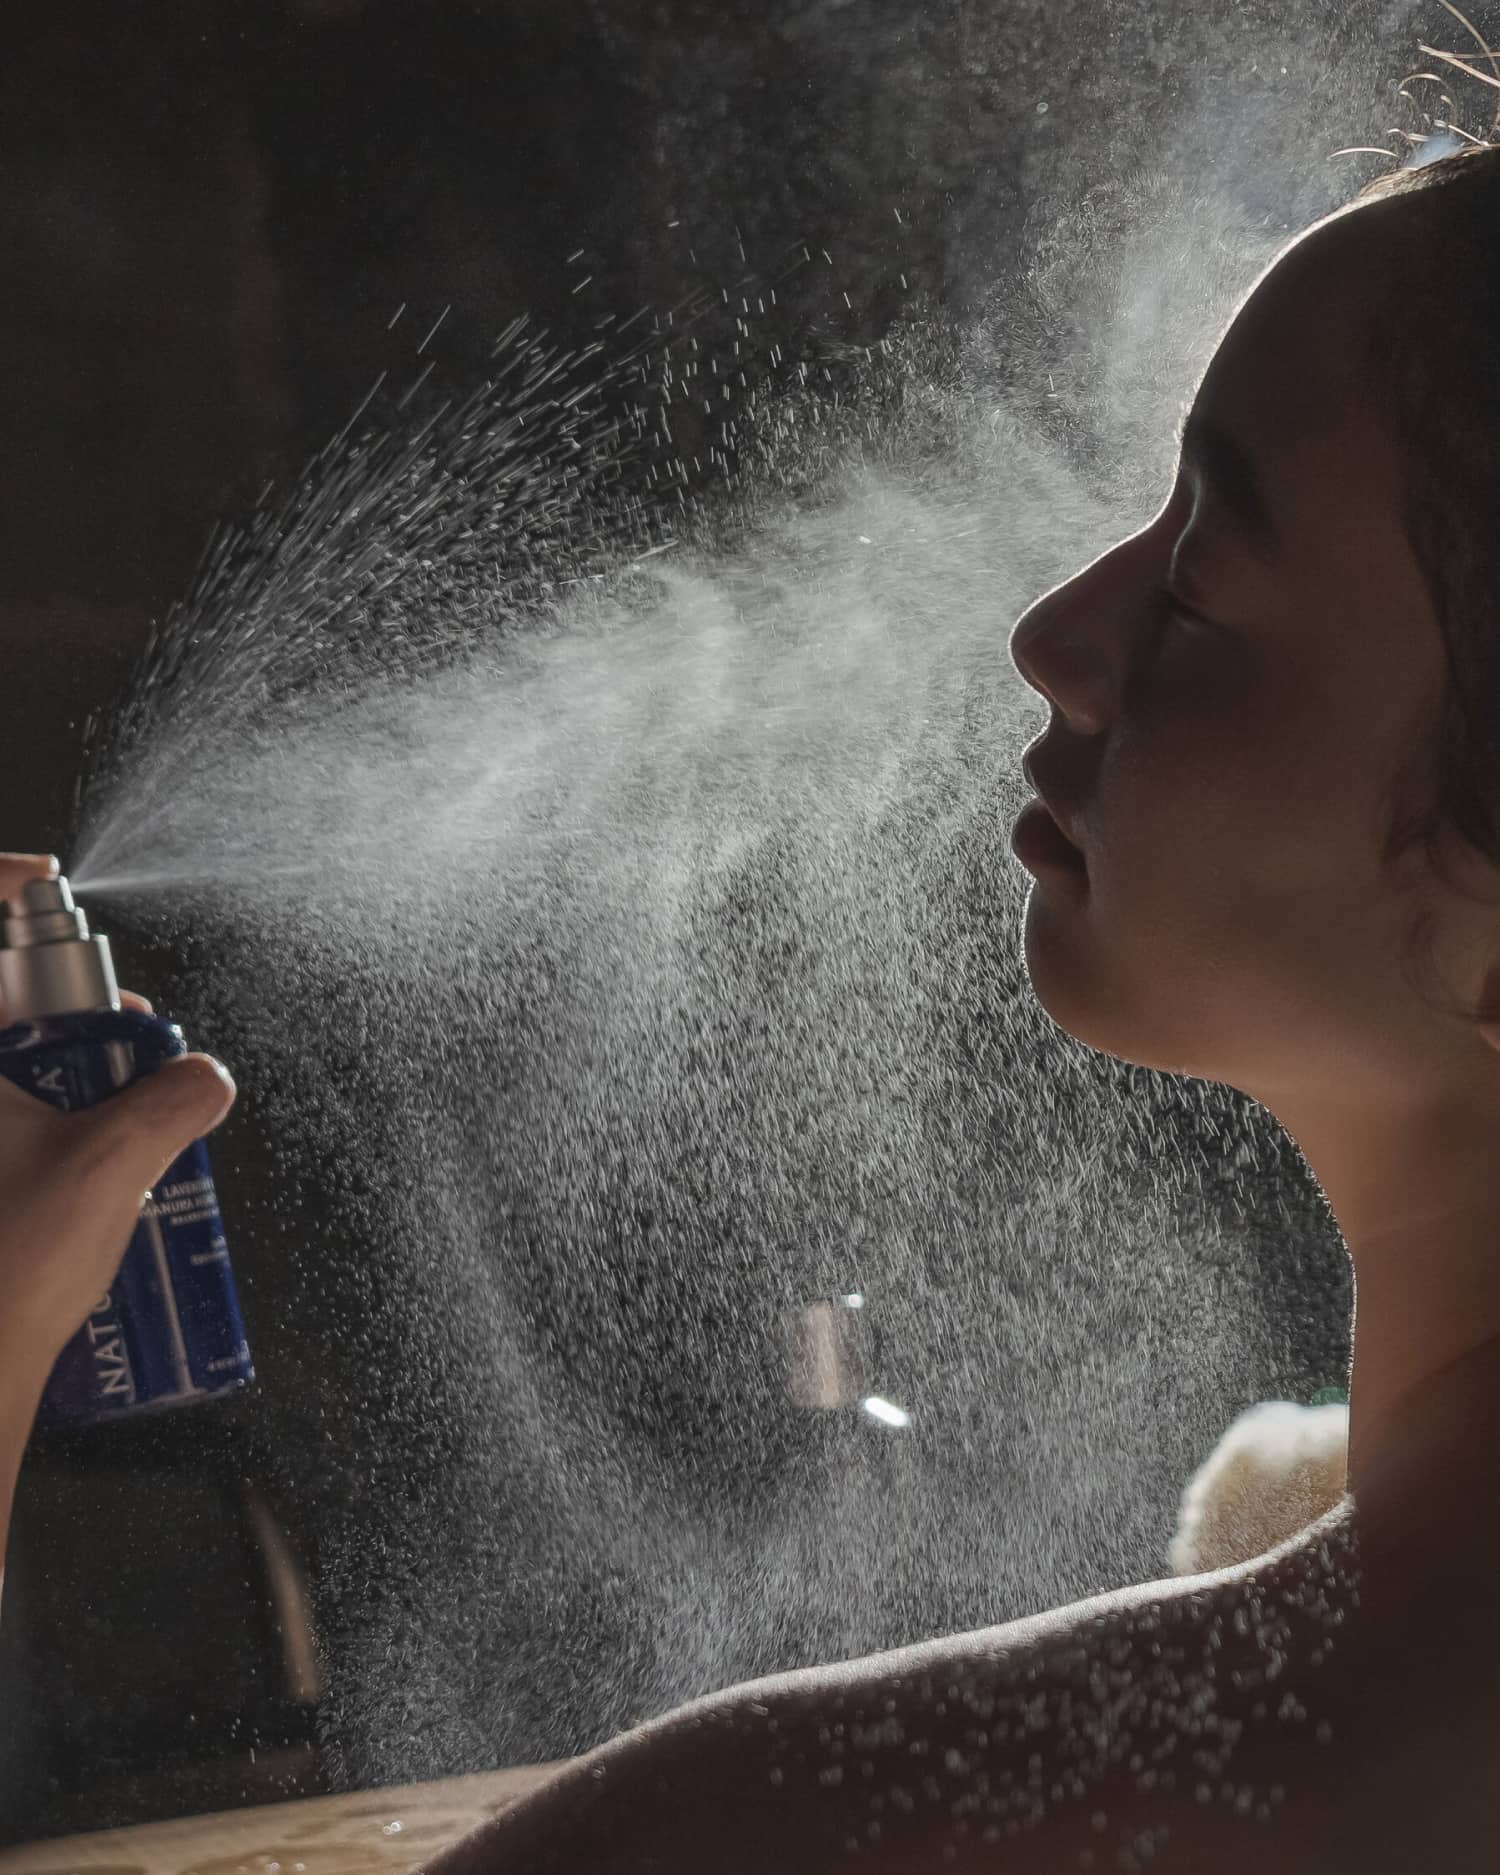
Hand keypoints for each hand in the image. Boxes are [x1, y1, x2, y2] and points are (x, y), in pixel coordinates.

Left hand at [0, 853, 236, 1400]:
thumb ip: (173, 1099)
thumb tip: (204, 1074)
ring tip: (103, 1104)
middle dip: (48, 993)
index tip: (46, 879)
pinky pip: (1, 1111)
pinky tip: (66, 1154)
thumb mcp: (110, 1165)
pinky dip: (24, 1108)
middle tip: (111, 1027)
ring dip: (39, 1059)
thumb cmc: (3, 1274)